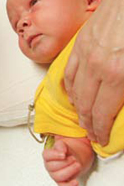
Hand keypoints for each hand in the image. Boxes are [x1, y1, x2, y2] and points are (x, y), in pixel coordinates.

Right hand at [43, 140, 81, 185]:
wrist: (73, 159)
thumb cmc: (66, 153)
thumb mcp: (63, 145)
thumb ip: (61, 145)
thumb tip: (62, 150)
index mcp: (47, 156)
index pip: (46, 156)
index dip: (55, 155)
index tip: (63, 154)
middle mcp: (49, 166)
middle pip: (53, 167)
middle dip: (65, 163)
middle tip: (74, 158)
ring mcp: (55, 175)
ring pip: (58, 177)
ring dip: (70, 171)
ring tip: (78, 165)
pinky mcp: (62, 183)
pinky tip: (76, 181)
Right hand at [64, 0, 123, 145]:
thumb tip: (123, 105)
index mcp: (118, 75)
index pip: (102, 112)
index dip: (101, 130)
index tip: (102, 138)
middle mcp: (97, 68)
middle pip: (86, 105)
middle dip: (88, 124)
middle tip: (92, 133)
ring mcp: (85, 56)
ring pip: (74, 91)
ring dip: (77, 108)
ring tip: (81, 118)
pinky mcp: (78, 46)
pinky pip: (67, 73)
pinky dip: (68, 88)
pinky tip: (71, 94)